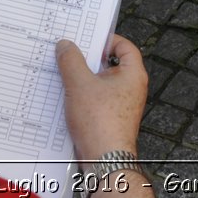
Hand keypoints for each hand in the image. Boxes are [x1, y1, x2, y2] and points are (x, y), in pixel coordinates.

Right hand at [56, 35, 146, 163]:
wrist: (104, 159)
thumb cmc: (101, 123)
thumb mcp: (80, 84)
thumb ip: (71, 61)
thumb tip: (65, 45)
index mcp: (133, 74)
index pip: (125, 46)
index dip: (107, 39)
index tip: (89, 38)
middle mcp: (131, 88)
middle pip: (111, 65)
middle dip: (89, 60)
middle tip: (71, 54)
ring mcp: (122, 105)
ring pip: (101, 84)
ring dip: (83, 79)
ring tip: (64, 75)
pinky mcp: (111, 119)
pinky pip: (97, 100)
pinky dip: (83, 97)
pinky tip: (66, 98)